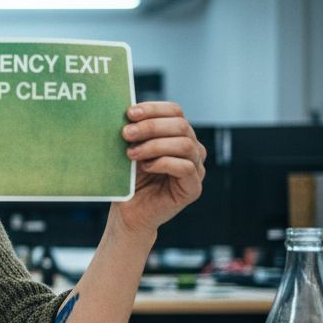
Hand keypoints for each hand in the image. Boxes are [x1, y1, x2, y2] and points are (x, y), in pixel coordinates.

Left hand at [113, 101, 204, 237]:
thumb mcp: (130, 149)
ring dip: (154, 145)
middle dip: (151, 127)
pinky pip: (185, 167)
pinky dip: (163, 163)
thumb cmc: (129, 180)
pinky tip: (145, 167)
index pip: (175, 111)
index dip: (153, 109)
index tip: (129, 113)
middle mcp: (192, 149)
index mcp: (178, 135)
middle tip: (126, 134)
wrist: (128, 213)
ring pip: (185, 144)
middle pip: (181, 125)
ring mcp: (196, 168)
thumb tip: (127, 111)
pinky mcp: (194, 187)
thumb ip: (134, 132)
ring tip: (131, 154)